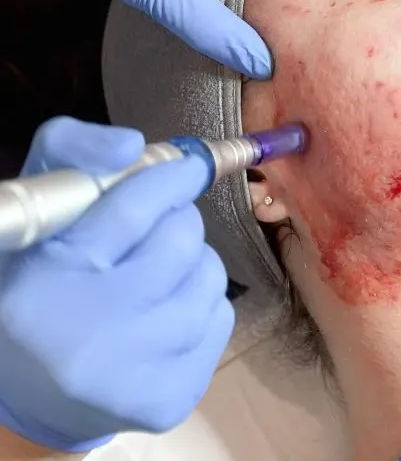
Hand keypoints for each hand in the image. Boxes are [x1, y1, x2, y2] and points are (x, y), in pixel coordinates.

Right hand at [0, 118, 232, 451]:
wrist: (33, 390)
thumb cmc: (38, 283)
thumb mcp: (40, 211)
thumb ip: (74, 154)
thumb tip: (134, 146)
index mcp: (44, 287)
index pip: (133, 208)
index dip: (172, 177)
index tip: (190, 167)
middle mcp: (89, 341)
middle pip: (181, 242)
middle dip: (177, 221)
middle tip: (156, 228)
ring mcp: (134, 379)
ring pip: (209, 278)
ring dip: (193, 261)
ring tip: (157, 272)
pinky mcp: (171, 401)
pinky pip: (220, 317)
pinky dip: (202, 301)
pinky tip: (165, 309)